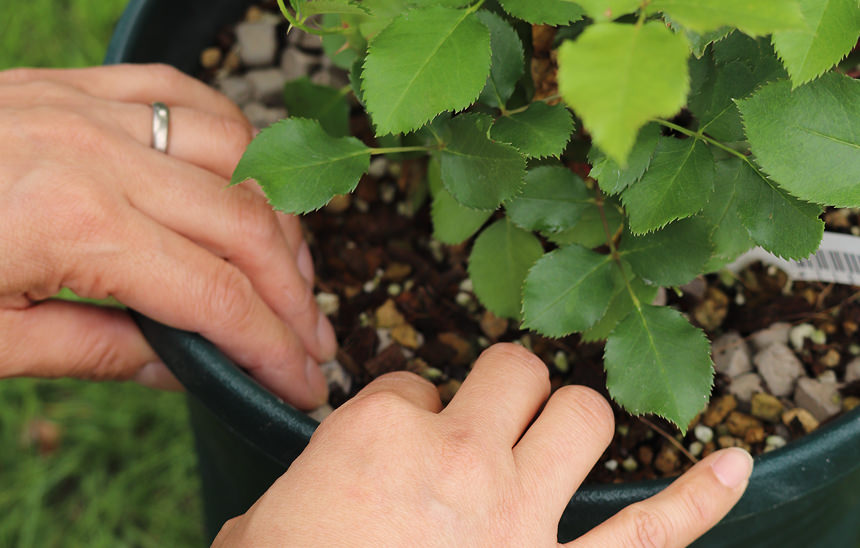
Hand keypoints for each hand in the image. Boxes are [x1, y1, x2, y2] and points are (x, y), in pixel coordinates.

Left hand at [0, 64, 334, 407]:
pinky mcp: (70, 85)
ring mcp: (83, 106)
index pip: (217, 297)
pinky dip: (231, 135)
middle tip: (311, 342)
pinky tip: (242, 175)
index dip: (273, 348)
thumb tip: (185, 368)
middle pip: (246, 224)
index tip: (303, 383)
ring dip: (274, 215)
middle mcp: (94, 152)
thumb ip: (99, 351)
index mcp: (71, 224)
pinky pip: (182, 93)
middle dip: (295, 293)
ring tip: (284, 267)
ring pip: (234, 150)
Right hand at [215, 344, 751, 546]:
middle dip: (500, 391)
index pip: (409, 383)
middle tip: (485, 424)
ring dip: (571, 421)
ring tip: (554, 441)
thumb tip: (286, 511)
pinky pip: (650, 535)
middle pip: (510, 372)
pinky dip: (697, 500)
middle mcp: (457, 456)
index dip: (408, 412)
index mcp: (377, 432)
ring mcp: (518, 515)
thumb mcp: (257, 536)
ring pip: (581, 416)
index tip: (403, 447)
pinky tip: (729, 467)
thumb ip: (281, 504)